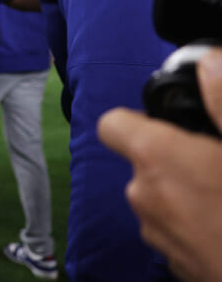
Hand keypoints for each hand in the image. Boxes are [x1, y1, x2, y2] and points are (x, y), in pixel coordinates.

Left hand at [97, 46, 221, 280]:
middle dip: (178, 157)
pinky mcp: (175, 265)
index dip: (137, 118)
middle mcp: (143, 196)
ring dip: (190, 192)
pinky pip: (177, 229)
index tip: (173, 123)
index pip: (113, 123)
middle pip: (144, 161)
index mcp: (157, 159)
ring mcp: (157, 235)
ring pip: (162, 196)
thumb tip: (211, 64)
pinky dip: (198, 223)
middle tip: (219, 159)